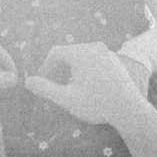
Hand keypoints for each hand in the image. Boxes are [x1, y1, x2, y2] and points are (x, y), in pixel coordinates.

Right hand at [24, 43, 140, 129]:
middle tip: (54, 86)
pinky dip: (86, 70)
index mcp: (80, 52)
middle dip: (59, 69)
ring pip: (82, 57)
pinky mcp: (115, 61)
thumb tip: (26, 81)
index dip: (45, 67)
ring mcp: (107, 53)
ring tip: (70, 88)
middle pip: (69, 53)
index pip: (55, 53)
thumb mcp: (66, 98)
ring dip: (72, 70)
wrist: (129, 109)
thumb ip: (45, 88)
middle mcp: (94, 47)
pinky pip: (94, 61)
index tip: (42, 82)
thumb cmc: (96, 104)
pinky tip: (88, 88)